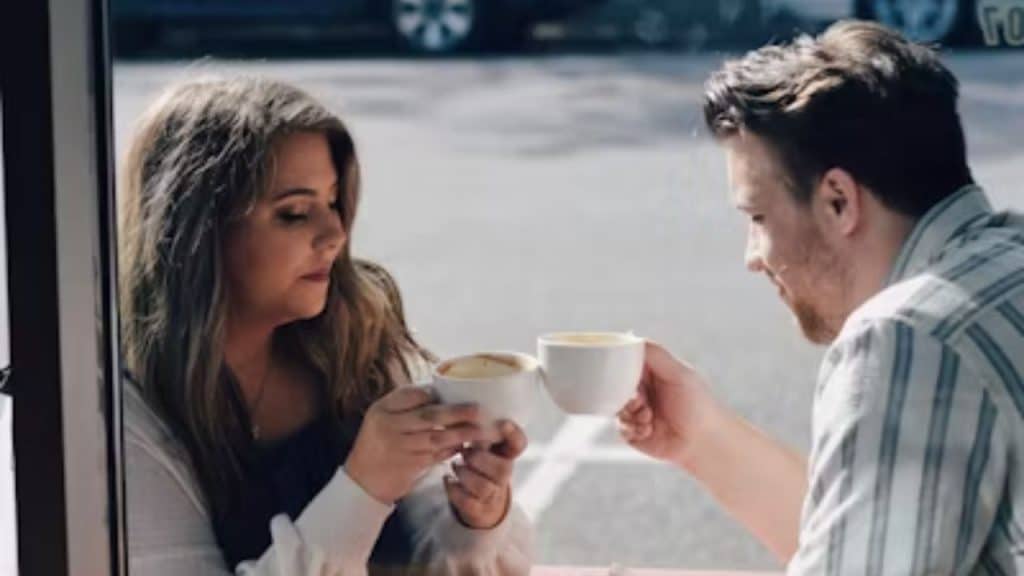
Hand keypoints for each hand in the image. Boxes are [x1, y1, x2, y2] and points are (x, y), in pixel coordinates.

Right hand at [345, 386, 484, 503]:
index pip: (412, 395)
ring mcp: (400, 447)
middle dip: (457, 412)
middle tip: (479, 410)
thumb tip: (437, 390)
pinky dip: (452, 449)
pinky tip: (466, 445)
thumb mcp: (380, 417)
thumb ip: (404, 404)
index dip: (435, 394)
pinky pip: (437, 454)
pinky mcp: (411, 466)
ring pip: (437, 437)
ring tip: (482, 429)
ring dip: (461, 433)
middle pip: (429, 416)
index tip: (457, 392)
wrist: (361, 481)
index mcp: (382, 410)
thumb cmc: (376, 444)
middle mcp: (390, 427)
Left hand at [445, 420, 526, 528]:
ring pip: (484, 487)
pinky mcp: (478, 509)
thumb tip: (463, 405)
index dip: (514, 435)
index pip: (519, 444)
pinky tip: (448, 480)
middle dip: (480, 459)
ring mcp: (492, 494)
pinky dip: (454, 490)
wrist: (481, 501)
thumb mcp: (484, 443)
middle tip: (465, 451)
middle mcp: (503, 474)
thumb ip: (479, 427)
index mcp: (506, 453)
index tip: (503, 423)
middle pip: (502, 469)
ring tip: (455, 465)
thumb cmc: (479, 463)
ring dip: (465, 474)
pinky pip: (468, 502)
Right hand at [617, 341, 720, 470]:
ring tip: (648, 418)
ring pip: (617, 408)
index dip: (622, 370)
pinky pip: (620, 428)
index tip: (629, 378)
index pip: (626, 364)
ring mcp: (638, 412)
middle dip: (626, 395)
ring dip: (630, 413)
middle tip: (640, 401)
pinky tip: (648, 430)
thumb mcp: (679, 373)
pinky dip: (631, 429)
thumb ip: (656, 355)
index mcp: (652, 373)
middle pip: (617, 387)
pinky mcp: (635, 433)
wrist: (705, 442)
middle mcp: (643, 391)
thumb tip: (633, 337)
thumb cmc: (698, 405)